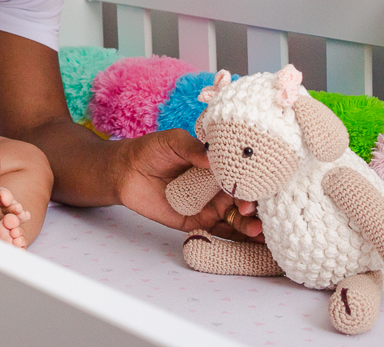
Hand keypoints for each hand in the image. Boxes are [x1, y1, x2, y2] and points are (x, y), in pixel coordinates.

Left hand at [116, 129, 262, 240]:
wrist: (126, 170)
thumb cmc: (151, 150)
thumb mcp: (172, 142)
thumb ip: (192, 148)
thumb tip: (211, 157)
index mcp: (217, 167)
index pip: (242, 176)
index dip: (253, 183)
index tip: (257, 190)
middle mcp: (217, 188)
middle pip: (244, 200)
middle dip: (255, 208)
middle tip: (252, 212)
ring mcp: (208, 206)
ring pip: (236, 219)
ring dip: (250, 226)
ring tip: (258, 231)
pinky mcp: (196, 222)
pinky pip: (219, 232)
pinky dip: (235, 239)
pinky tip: (249, 242)